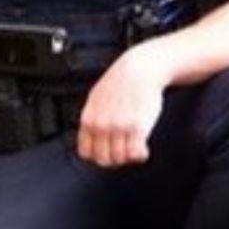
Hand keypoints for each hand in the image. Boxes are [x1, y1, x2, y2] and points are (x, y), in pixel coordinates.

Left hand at [76, 44, 169, 166]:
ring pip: (120, 158)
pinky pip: (136, 154)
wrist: (140, 69)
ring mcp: (119, 127)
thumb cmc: (121, 81)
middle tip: (123, 151)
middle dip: (114, 160)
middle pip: (104, 159)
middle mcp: (101, 125)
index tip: (107, 152)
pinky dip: (140, 155)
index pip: (86, 152)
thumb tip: (90, 135)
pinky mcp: (137, 127)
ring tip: (134, 147)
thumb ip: (92, 118)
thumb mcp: (96, 98)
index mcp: (89, 119)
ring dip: (128, 157)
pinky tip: (143, 148)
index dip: (97, 156)